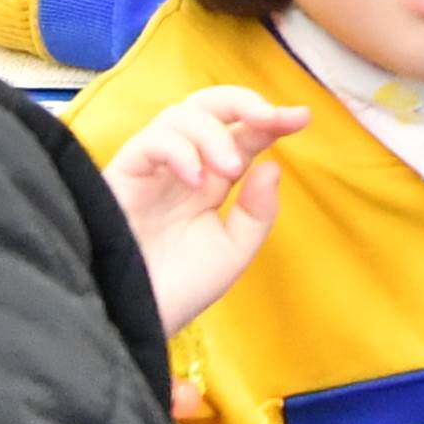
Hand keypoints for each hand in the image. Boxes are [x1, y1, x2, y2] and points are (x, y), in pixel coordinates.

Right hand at [100, 85, 302, 333]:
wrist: (129, 321)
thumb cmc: (176, 290)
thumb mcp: (231, 252)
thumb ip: (257, 212)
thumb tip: (273, 165)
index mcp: (212, 182)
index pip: (243, 134)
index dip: (271, 120)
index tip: (301, 117)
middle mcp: (183, 167)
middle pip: (208, 106)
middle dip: (243, 102)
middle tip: (270, 118)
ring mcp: (151, 170)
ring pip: (180, 115)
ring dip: (214, 133)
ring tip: (229, 170)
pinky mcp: (121, 176)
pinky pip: (149, 141)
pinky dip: (179, 149)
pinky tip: (195, 179)